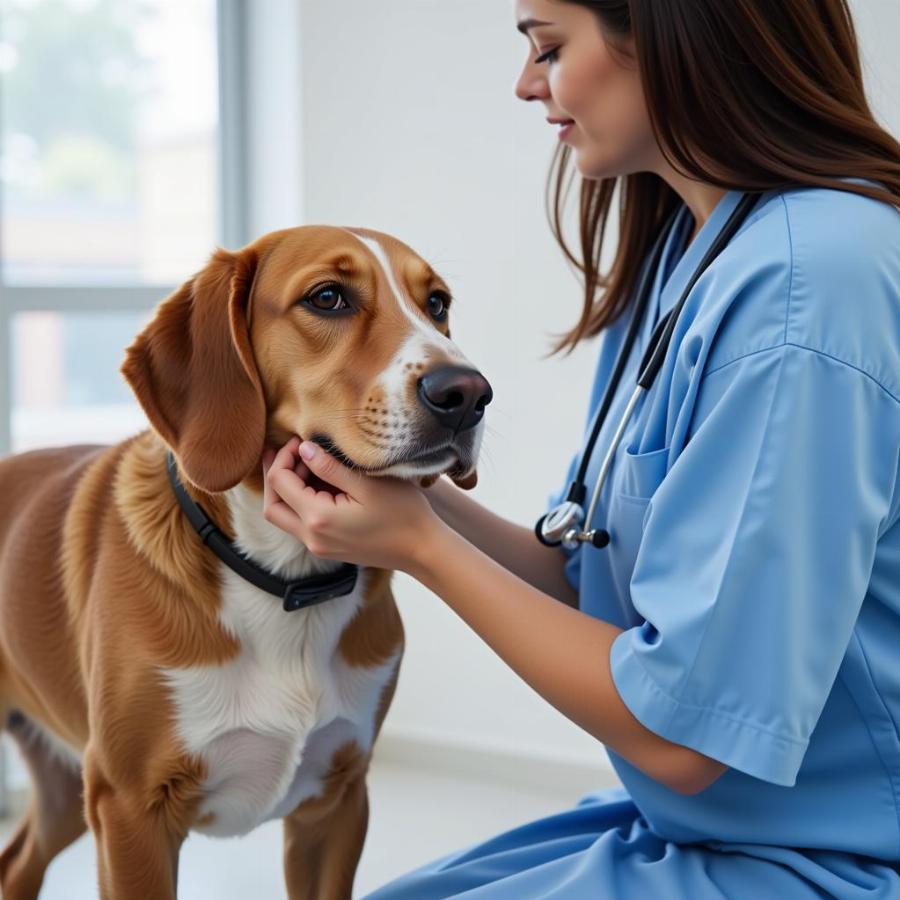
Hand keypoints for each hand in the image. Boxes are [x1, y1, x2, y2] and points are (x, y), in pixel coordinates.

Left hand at [261, 436, 440, 571]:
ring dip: (287, 489)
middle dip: (275, 474)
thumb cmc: (403, 513)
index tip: (302, 440)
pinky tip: (319, 482)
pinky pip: (300, 524)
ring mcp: (319, 546)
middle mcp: (312, 538)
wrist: (422, 549)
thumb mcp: (367, 483)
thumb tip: (303, 449)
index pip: (280, 483)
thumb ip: (330, 466)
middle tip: (289, 451)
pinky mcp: (328, 548)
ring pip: (283, 516)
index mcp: (318, 518)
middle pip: (271, 506)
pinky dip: (301, 501)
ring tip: (307, 464)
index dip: (284, 457)